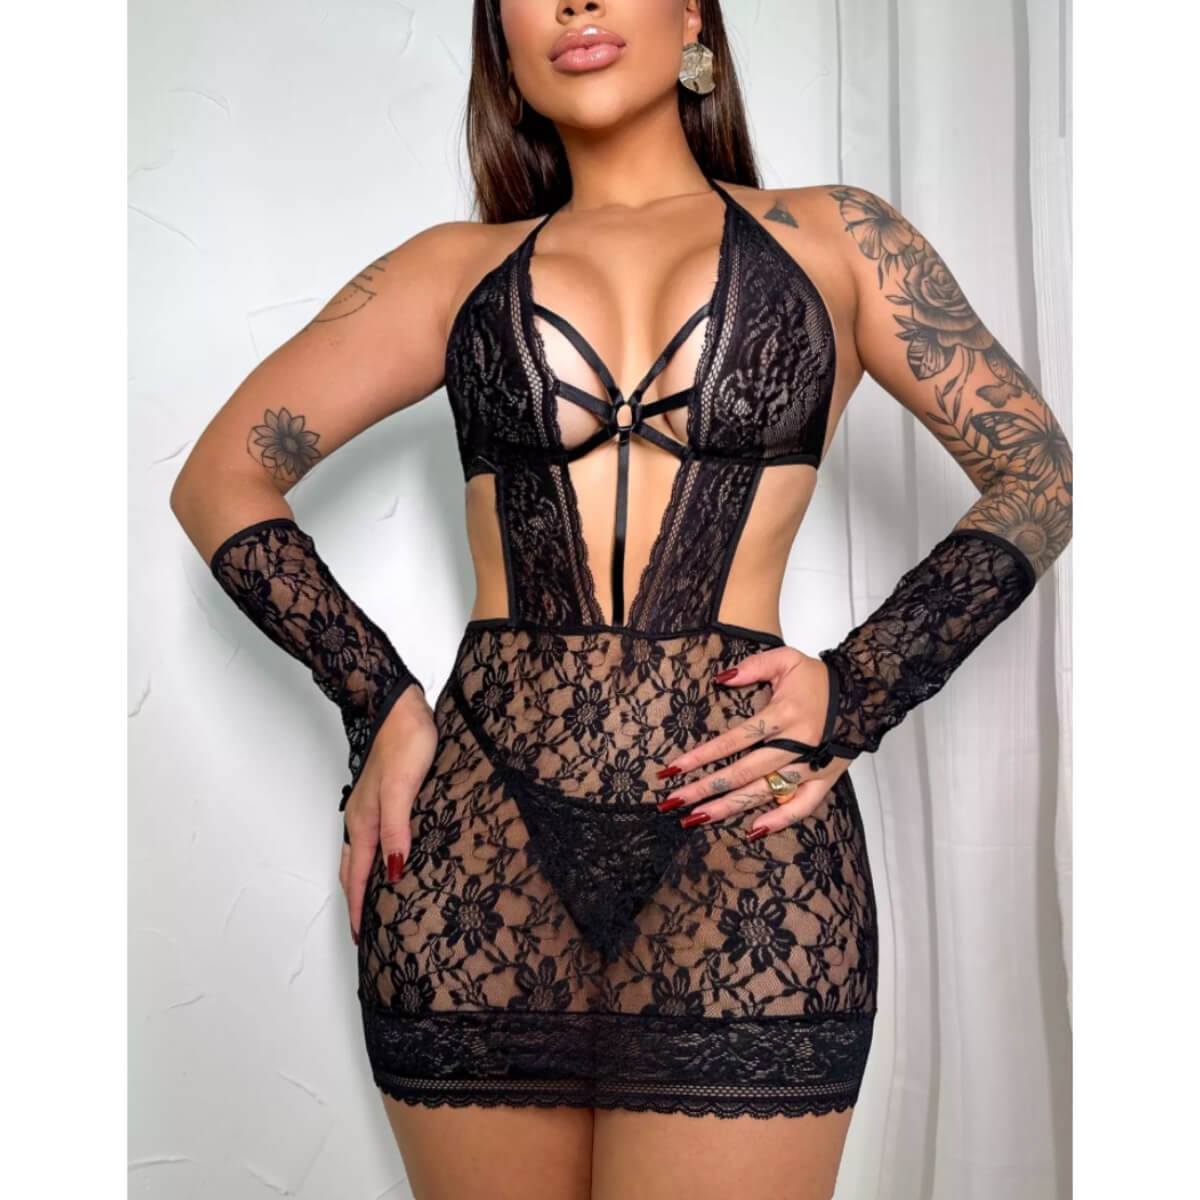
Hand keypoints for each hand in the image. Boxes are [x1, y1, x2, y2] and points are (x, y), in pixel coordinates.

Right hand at [339, 683, 436, 944]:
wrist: (402, 708)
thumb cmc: (404, 744)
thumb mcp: (402, 789)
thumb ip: (397, 829)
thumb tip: (393, 872)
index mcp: (365, 822)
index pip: (360, 877)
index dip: (360, 909)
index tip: (360, 939)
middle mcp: (363, 819)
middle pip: (356, 870)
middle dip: (357, 902)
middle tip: (364, 931)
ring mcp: (372, 807)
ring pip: (364, 854)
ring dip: (365, 881)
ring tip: (375, 904)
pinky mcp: (385, 796)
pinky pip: (376, 837)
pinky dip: (376, 858)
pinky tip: (391, 858)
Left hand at [655, 645, 853, 837]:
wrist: (865, 693)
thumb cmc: (820, 678)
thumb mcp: (786, 660)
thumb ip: (752, 666)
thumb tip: (720, 679)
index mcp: (784, 714)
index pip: (734, 740)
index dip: (702, 756)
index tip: (673, 768)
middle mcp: (796, 743)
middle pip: (743, 772)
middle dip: (705, 788)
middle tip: (674, 802)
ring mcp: (811, 765)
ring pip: (765, 792)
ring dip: (729, 807)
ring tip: (697, 819)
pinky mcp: (826, 779)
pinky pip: (803, 806)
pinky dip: (779, 820)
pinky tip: (752, 830)